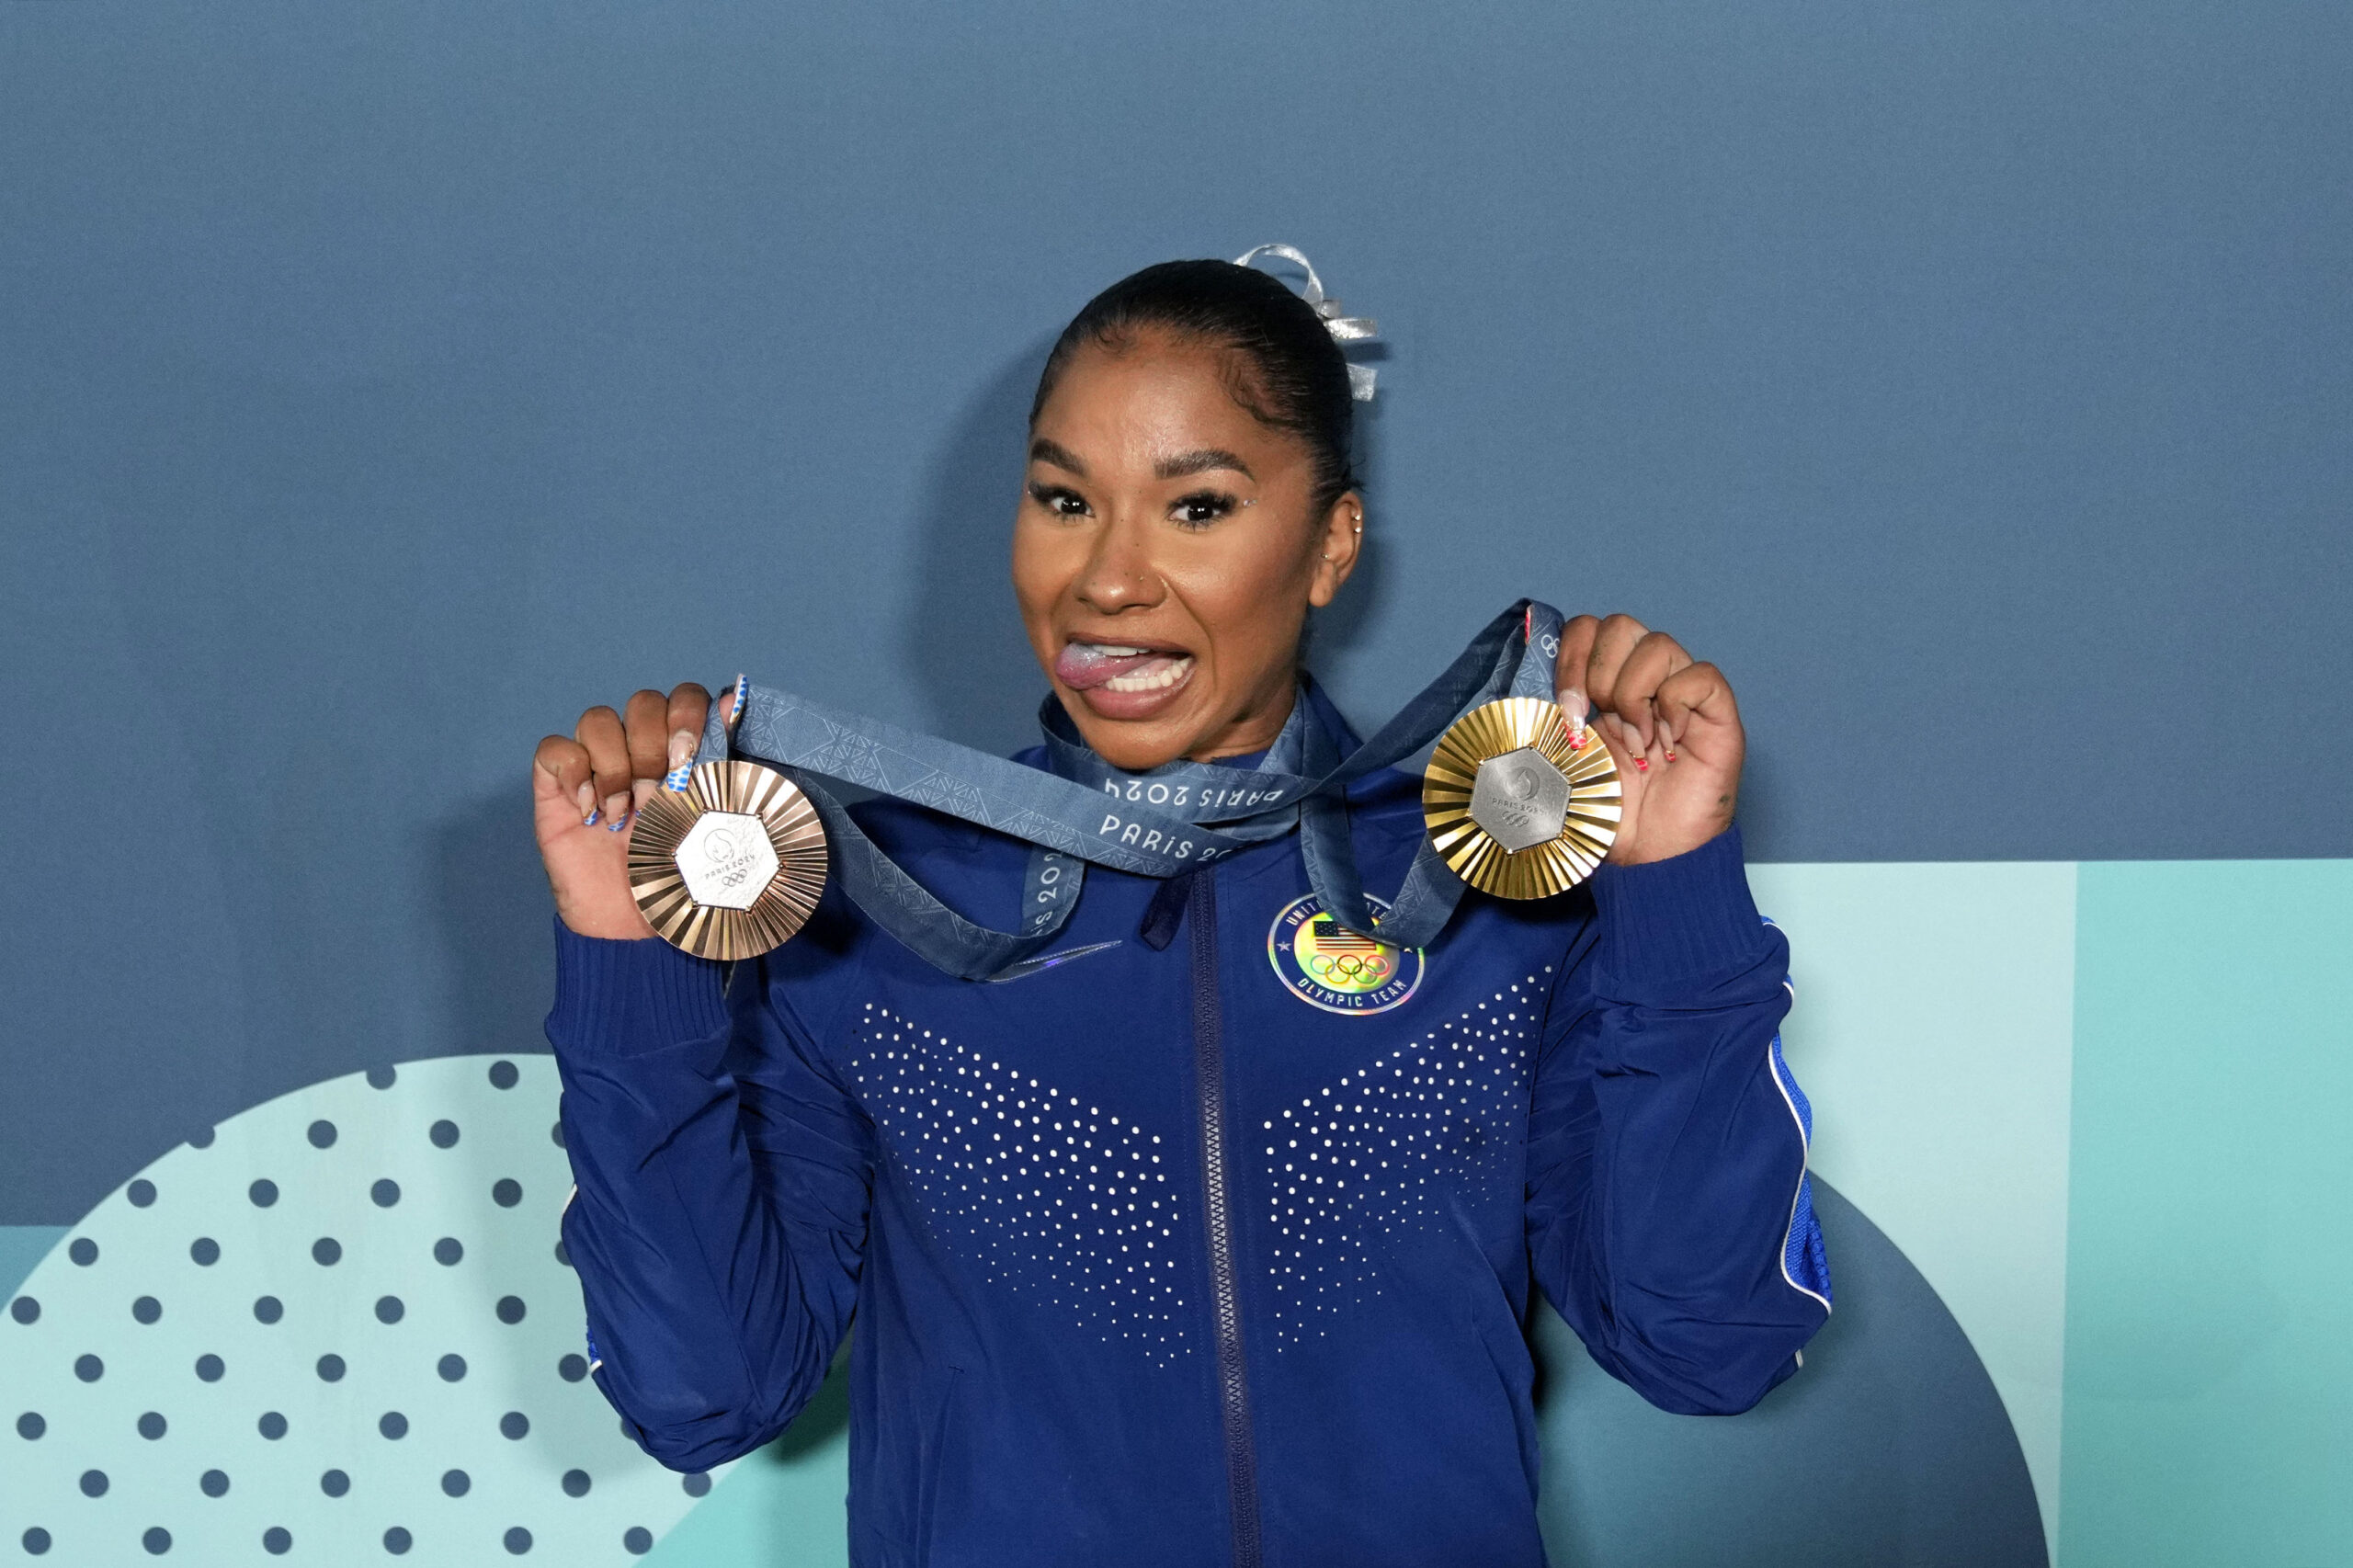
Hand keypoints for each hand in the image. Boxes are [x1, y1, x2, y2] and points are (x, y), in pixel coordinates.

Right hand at [531, 683, 729, 938]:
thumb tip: (735, 702)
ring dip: (616, 765)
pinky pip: (554, 749)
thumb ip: (724, 765)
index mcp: (681, 752)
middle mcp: (638, 749)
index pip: (684, 697)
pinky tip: (590, 812)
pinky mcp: (555, 788)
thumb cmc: (678, 876)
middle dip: (654, 745)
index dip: (689, 713)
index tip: (690, 755)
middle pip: (643, 703)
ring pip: (597, 719)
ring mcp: (595, 766)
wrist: (634, 926)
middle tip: (659, 795)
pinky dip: (574, 773)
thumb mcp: (713, 823)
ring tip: (625, 814)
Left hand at [1555, 614, 1742, 865]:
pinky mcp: (1717, 714)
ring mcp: (1682, 696)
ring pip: (1658, 643)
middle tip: (1601, 724)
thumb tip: (1515, 701)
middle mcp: (1644, 683)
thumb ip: (1543, 728)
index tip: (1567, 710)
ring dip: (1635, 694)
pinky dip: (1676, 704)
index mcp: (1604, 689)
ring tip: (1638, 742)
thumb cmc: (1607, 818)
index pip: (1586, 629)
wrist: (1649, 860)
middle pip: (1620, 625)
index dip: (1570, 658)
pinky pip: (1700, 674)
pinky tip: (1668, 742)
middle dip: (1599, 673)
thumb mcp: (1558, 766)